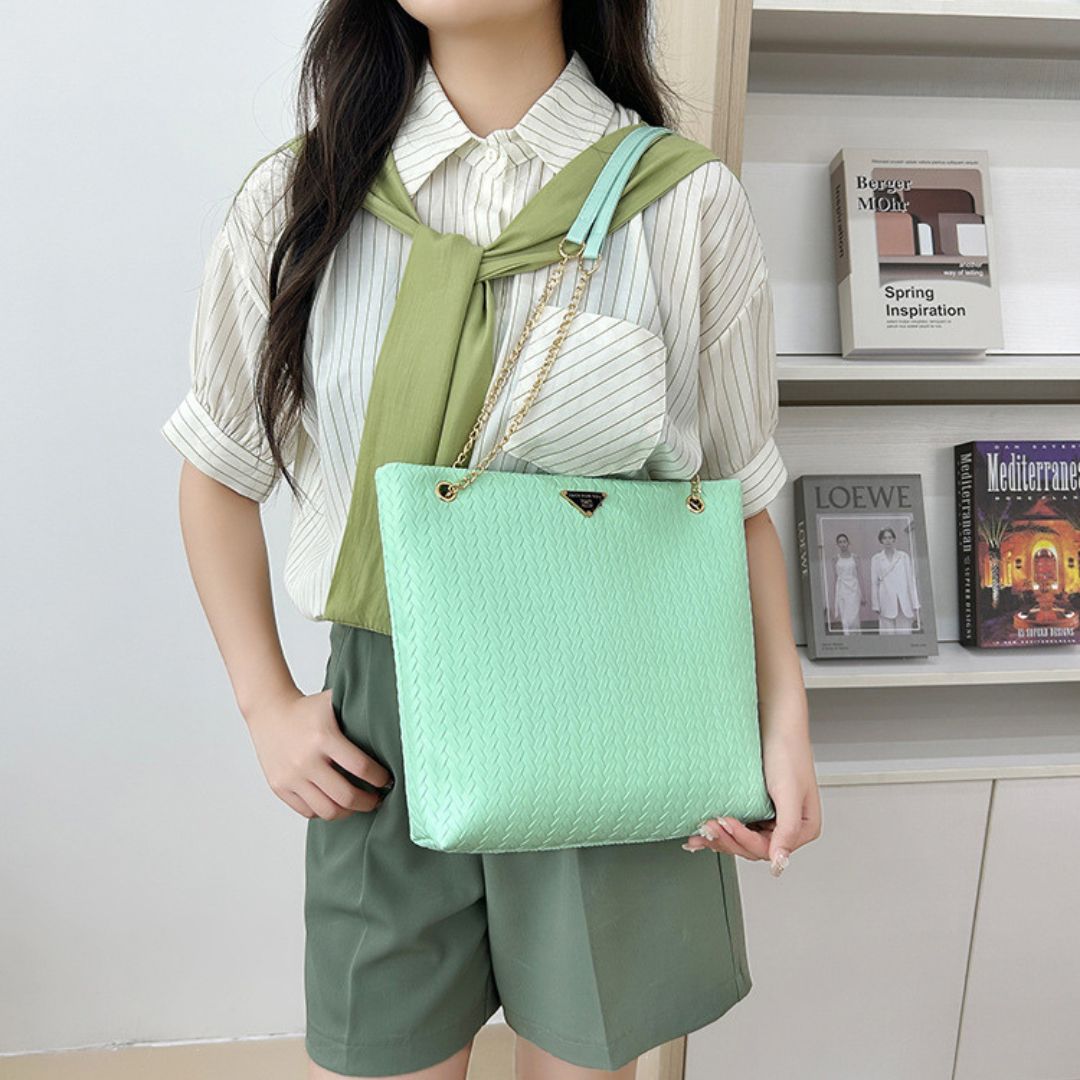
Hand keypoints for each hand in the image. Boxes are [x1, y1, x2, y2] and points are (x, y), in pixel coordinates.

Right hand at [244, 688, 393, 819]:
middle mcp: (305, 759)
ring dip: (349, 812)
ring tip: (358, 804)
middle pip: (345, 796)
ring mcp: (291, 776)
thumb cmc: (308, 708)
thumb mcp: (333, 702)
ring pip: (327, 810)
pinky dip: (326, 811)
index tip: (388, 780)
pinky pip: (308, 811)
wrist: (269, 710)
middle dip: (368, 802)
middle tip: (378, 799)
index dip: (379, 778)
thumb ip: (359, 709)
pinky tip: (336, 802)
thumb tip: (396, 716)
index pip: (361, 767)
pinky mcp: (279, 787)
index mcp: (323, 737)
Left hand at [681, 720, 821, 876]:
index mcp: (804, 828)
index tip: (726, 823)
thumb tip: (780, 862)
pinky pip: (738, 825)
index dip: (744, 840)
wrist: (775, 722)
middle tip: (708, 826)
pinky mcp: (756, 807)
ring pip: (743, 840)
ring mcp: (770, 818)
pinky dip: (721, 829)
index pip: (768, 849)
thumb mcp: (789, 792)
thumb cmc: (787, 751)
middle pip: (753, 848)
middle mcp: (787, 827)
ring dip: (721, 838)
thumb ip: (788, 830)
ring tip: (702, 830)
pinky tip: (705, 831)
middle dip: (728, 840)